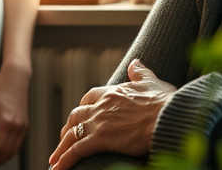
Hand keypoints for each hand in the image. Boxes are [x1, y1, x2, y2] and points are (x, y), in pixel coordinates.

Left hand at [0, 63, 30, 169]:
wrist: (17, 78)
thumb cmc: (0, 88)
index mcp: (6, 122)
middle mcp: (17, 126)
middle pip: (5, 154)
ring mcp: (23, 127)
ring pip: (13, 152)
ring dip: (0, 161)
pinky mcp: (25, 126)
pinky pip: (17, 145)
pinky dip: (8, 153)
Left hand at [47, 59, 175, 169]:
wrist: (166, 117)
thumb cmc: (164, 102)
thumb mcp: (151, 83)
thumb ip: (140, 73)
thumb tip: (135, 62)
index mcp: (113, 93)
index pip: (90, 97)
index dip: (83, 106)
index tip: (81, 114)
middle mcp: (101, 106)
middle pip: (77, 115)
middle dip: (69, 127)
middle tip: (65, 138)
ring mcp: (99, 123)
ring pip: (72, 134)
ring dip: (62, 147)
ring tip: (55, 159)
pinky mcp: (100, 139)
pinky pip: (76, 150)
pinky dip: (64, 160)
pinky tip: (57, 168)